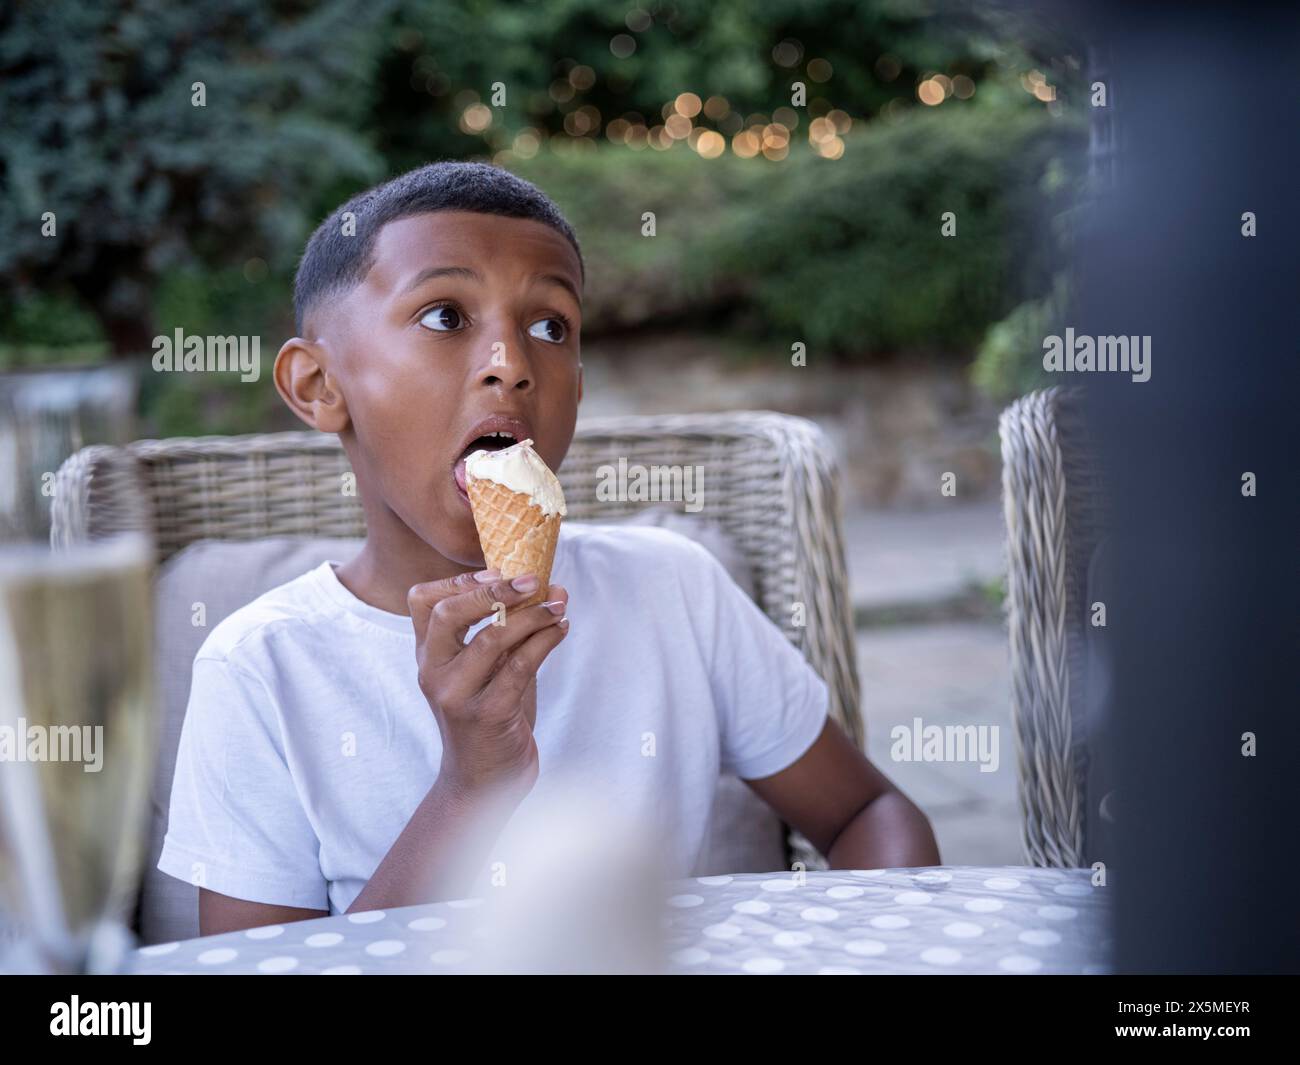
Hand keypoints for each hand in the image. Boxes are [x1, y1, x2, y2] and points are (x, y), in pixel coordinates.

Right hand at [408, 569, 568, 800]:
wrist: (485, 784)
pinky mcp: (486, 715)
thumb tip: (552, 587)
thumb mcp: (487, 671)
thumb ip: (507, 632)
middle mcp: (434, 673)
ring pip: (491, 638)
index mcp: (429, 657)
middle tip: (532, 579)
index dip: (458, 579)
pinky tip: (561, 630)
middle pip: (448, 613)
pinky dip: (546, 641)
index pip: (422, 601)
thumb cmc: (489, 718)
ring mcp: (457, 695)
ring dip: (532, 616)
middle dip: (493, 589)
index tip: (497, 570)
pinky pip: (520, 667)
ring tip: (559, 605)